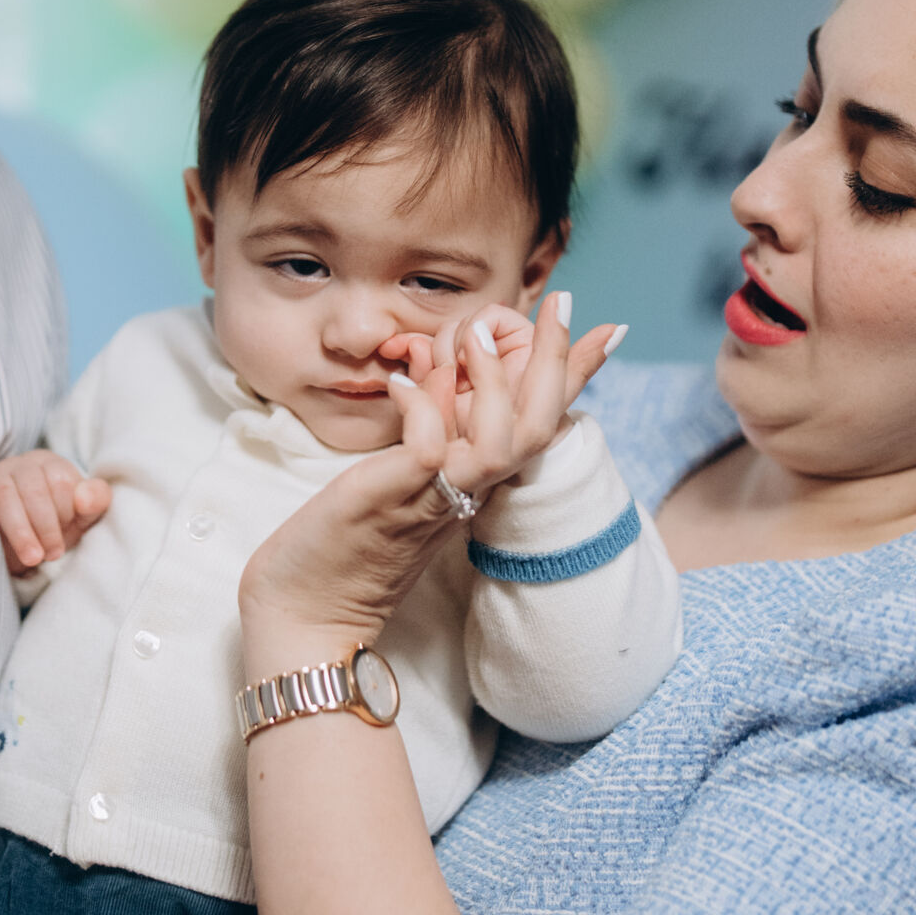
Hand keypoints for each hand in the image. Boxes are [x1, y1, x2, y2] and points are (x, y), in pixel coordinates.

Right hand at [0, 449, 109, 574]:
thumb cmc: (57, 522)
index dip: (64, 514)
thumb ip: (95, 502)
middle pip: (33, 489)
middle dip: (45, 526)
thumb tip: (84, 498)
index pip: (60, 481)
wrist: (26, 540)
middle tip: (52, 555)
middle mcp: (24, 464)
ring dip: (19, 528)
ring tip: (31, 557)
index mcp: (52, 464)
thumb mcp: (83, 516)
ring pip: (5, 493)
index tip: (62, 543)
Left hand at [240, 294, 618, 647]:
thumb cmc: (345, 541)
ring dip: (497, 379)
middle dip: (560, 361)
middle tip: (561, 303)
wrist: (307, 610)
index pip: (539, 422)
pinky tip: (401, 379)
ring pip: (502, 439)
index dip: (576, 376)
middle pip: (541, 425)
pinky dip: (422, 405)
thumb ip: (432, 426)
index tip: (608, 327)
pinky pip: (429, 447)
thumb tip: (448, 373)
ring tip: (476, 331)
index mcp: (475, 481)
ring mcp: (436, 497)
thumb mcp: (400, 472)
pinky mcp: (396, 498)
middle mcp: (468, 490)